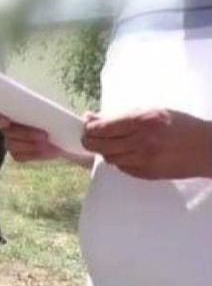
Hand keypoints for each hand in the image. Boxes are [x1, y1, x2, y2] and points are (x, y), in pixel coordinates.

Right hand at [0, 108, 63, 162]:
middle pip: (7, 132)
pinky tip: (52, 151)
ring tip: (51, 144)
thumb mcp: (60, 107)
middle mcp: (6, 126)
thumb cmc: (59, 115)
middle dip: (26, 134)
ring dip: (32, 145)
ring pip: (12, 145)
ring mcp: (10, 141)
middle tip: (45, 135)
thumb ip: (62, 106)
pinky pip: (20, 156)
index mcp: (10, 109)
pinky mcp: (17, 153)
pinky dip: (36, 154)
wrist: (69, 132)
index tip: (7, 122)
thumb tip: (78, 113)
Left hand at [82, 108, 211, 179]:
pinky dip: (119, 160)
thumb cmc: (179, 125)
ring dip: (105, 150)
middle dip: (89, 140)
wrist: (206, 148)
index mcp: (141, 121)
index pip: (101, 128)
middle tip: (90, 135)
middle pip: (98, 145)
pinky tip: (127, 152)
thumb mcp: (150, 111)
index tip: (87, 125)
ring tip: (112, 142)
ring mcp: (143, 160)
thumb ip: (119, 116)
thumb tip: (91, 118)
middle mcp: (141, 142)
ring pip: (108, 158)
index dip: (88, 128)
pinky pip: (122, 168)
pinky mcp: (147, 174)